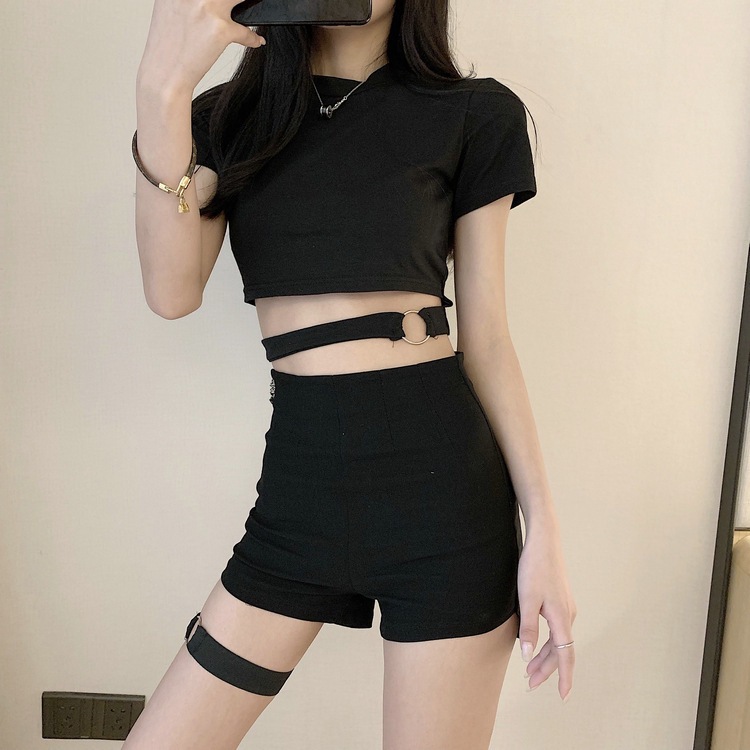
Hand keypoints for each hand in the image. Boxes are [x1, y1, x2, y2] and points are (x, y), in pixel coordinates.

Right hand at [138, 0, 265, 93]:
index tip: (226, 4)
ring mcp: (207, 7)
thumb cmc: (168, 45)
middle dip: (232, 3)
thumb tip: (214, 0)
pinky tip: (255, 41)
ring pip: (240, 1)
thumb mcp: (172, 7)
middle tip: (235, 9)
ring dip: (246, 8)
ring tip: (248, 14)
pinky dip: (252, 38)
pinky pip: (245, 31)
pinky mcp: (220, 30)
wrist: (165, 74)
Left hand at [517, 516, 576, 701]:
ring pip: (558, 640)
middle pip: (561, 650)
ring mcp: (565, 607)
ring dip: (545, 656)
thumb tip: (527, 656)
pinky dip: (547, 642)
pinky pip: (557, 629)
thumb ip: (527, 628)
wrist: (544, 541)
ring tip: (530, 670)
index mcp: (562, 618)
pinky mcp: (560, 600)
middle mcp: (568, 615)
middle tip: (530, 684)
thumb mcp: (526, 599)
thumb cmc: (534, 568)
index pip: (566, 655)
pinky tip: (534, 644)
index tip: (563, 696)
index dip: (564, 677)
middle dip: (547, 669)